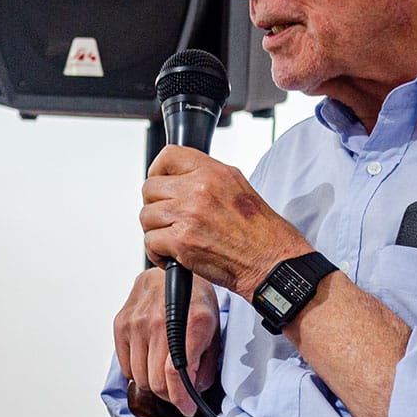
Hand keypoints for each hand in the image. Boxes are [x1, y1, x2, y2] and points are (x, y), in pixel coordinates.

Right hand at [113, 267, 222, 416]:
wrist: (173, 268)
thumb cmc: (195, 298)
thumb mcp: (213, 328)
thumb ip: (205, 361)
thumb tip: (193, 390)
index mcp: (192, 322)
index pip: (176, 373)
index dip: (181, 399)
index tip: (187, 408)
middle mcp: (160, 321)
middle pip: (156, 381)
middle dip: (169, 394)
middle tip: (177, 391)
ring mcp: (137, 321)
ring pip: (139, 377)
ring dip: (152, 382)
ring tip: (162, 373)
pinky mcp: (121, 322)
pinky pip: (125, 366)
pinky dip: (136, 371)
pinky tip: (148, 360)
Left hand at [140, 146, 305, 296]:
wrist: (270, 261)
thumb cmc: (259, 231)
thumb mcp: (237, 186)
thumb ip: (206, 177)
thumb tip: (178, 179)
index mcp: (214, 172)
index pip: (169, 155)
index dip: (158, 170)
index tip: (160, 183)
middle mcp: (199, 189)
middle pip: (150, 188)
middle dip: (155, 205)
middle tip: (169, 219)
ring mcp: (188, 215)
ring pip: (146, 216)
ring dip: (155, 230)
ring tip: (172, 238)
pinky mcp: (181, 241)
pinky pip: (150, 241)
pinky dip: (157, 253)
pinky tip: (173, 256)